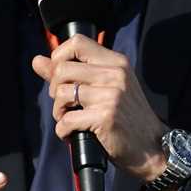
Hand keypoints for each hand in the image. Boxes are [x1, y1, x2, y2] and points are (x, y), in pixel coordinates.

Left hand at [31, 34, 167, 182]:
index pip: (77, 42)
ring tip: (70, 120)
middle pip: (62, 69)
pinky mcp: (105, 117)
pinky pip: (66, 120)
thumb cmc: (127, 118)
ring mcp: (111, 95)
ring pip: (61, 94)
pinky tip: (73, 134)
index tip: (60, 77)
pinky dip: (63, 131)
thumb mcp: (105, 88)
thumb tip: (37, 60)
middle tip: (65, 105)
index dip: (59, 57)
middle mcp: (115, 74)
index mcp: (116, 63)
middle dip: (54, 90)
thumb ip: (72, 72)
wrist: (153, 148)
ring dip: (59, 112)